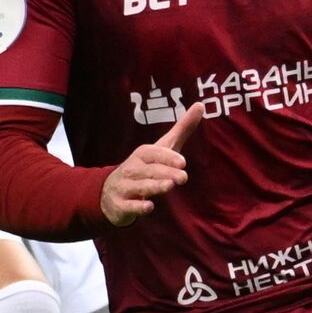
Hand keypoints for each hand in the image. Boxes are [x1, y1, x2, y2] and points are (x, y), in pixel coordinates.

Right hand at [100, 103, 203, 227]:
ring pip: (140, 186)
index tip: (182, 162)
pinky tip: (149, 207)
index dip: (167, 157)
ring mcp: (124, 187)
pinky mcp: (120, 205)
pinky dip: (138, 207)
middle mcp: (131, 169)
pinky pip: (128, 206)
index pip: (153, 153)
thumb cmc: (145, 166)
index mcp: (142, 154)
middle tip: (183, 177)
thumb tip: (201, 105)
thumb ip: (182, 129)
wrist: (110, 192)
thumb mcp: (163, 148)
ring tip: (169, 186)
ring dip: (154, 186)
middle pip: (150, 170)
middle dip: (166, 173)